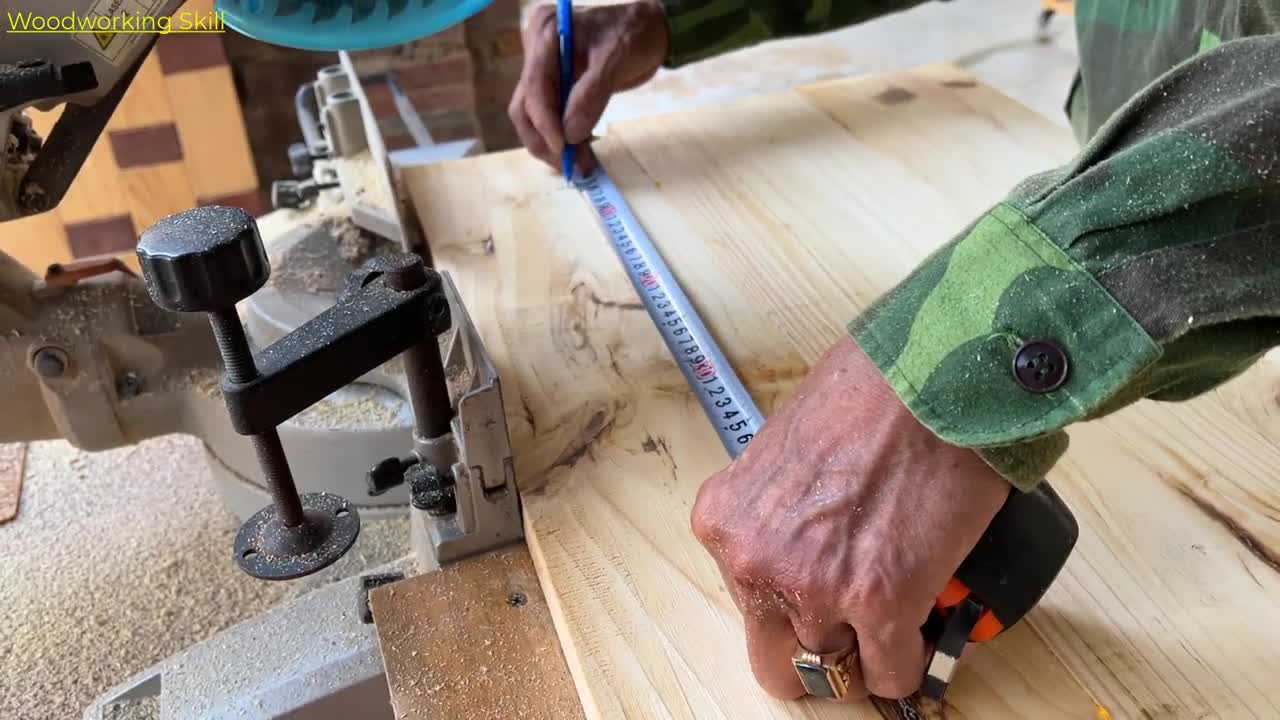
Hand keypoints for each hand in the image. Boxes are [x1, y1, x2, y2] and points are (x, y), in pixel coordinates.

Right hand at [509, 0, 669, 172]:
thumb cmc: (633, 34)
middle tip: (568, 167)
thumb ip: (591, 95)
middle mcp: (536, 51)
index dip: (545, 122)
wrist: (647, 29)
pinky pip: (551, 117)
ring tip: (579, 166)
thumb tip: (570, 135)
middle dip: (544, 141)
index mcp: (546, 34)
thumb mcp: (615, 60)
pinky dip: (564, 138)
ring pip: (534, 117)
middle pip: (525, 106)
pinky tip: (581, 153)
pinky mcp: (555, 86)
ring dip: (553, 146)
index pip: (535, 86)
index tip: (563, 149)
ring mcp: (543, 70)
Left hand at [690, 336, 1010, 699]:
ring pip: (836, 672)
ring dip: (867, 657)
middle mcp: (757, 564)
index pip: (746, 608)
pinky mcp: (881, 602)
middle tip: (853, 634)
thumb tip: (808, 547)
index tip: (820, 606)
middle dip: (817, 652)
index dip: (790, 612)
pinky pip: (893, 673)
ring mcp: (815, 589)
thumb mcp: (784, 452)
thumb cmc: (868, 392)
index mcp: (726, 524)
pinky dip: (909, 663)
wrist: (928, 373)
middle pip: (778, 659)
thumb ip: (780, 513)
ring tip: (894, 628)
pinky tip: (921, 632)